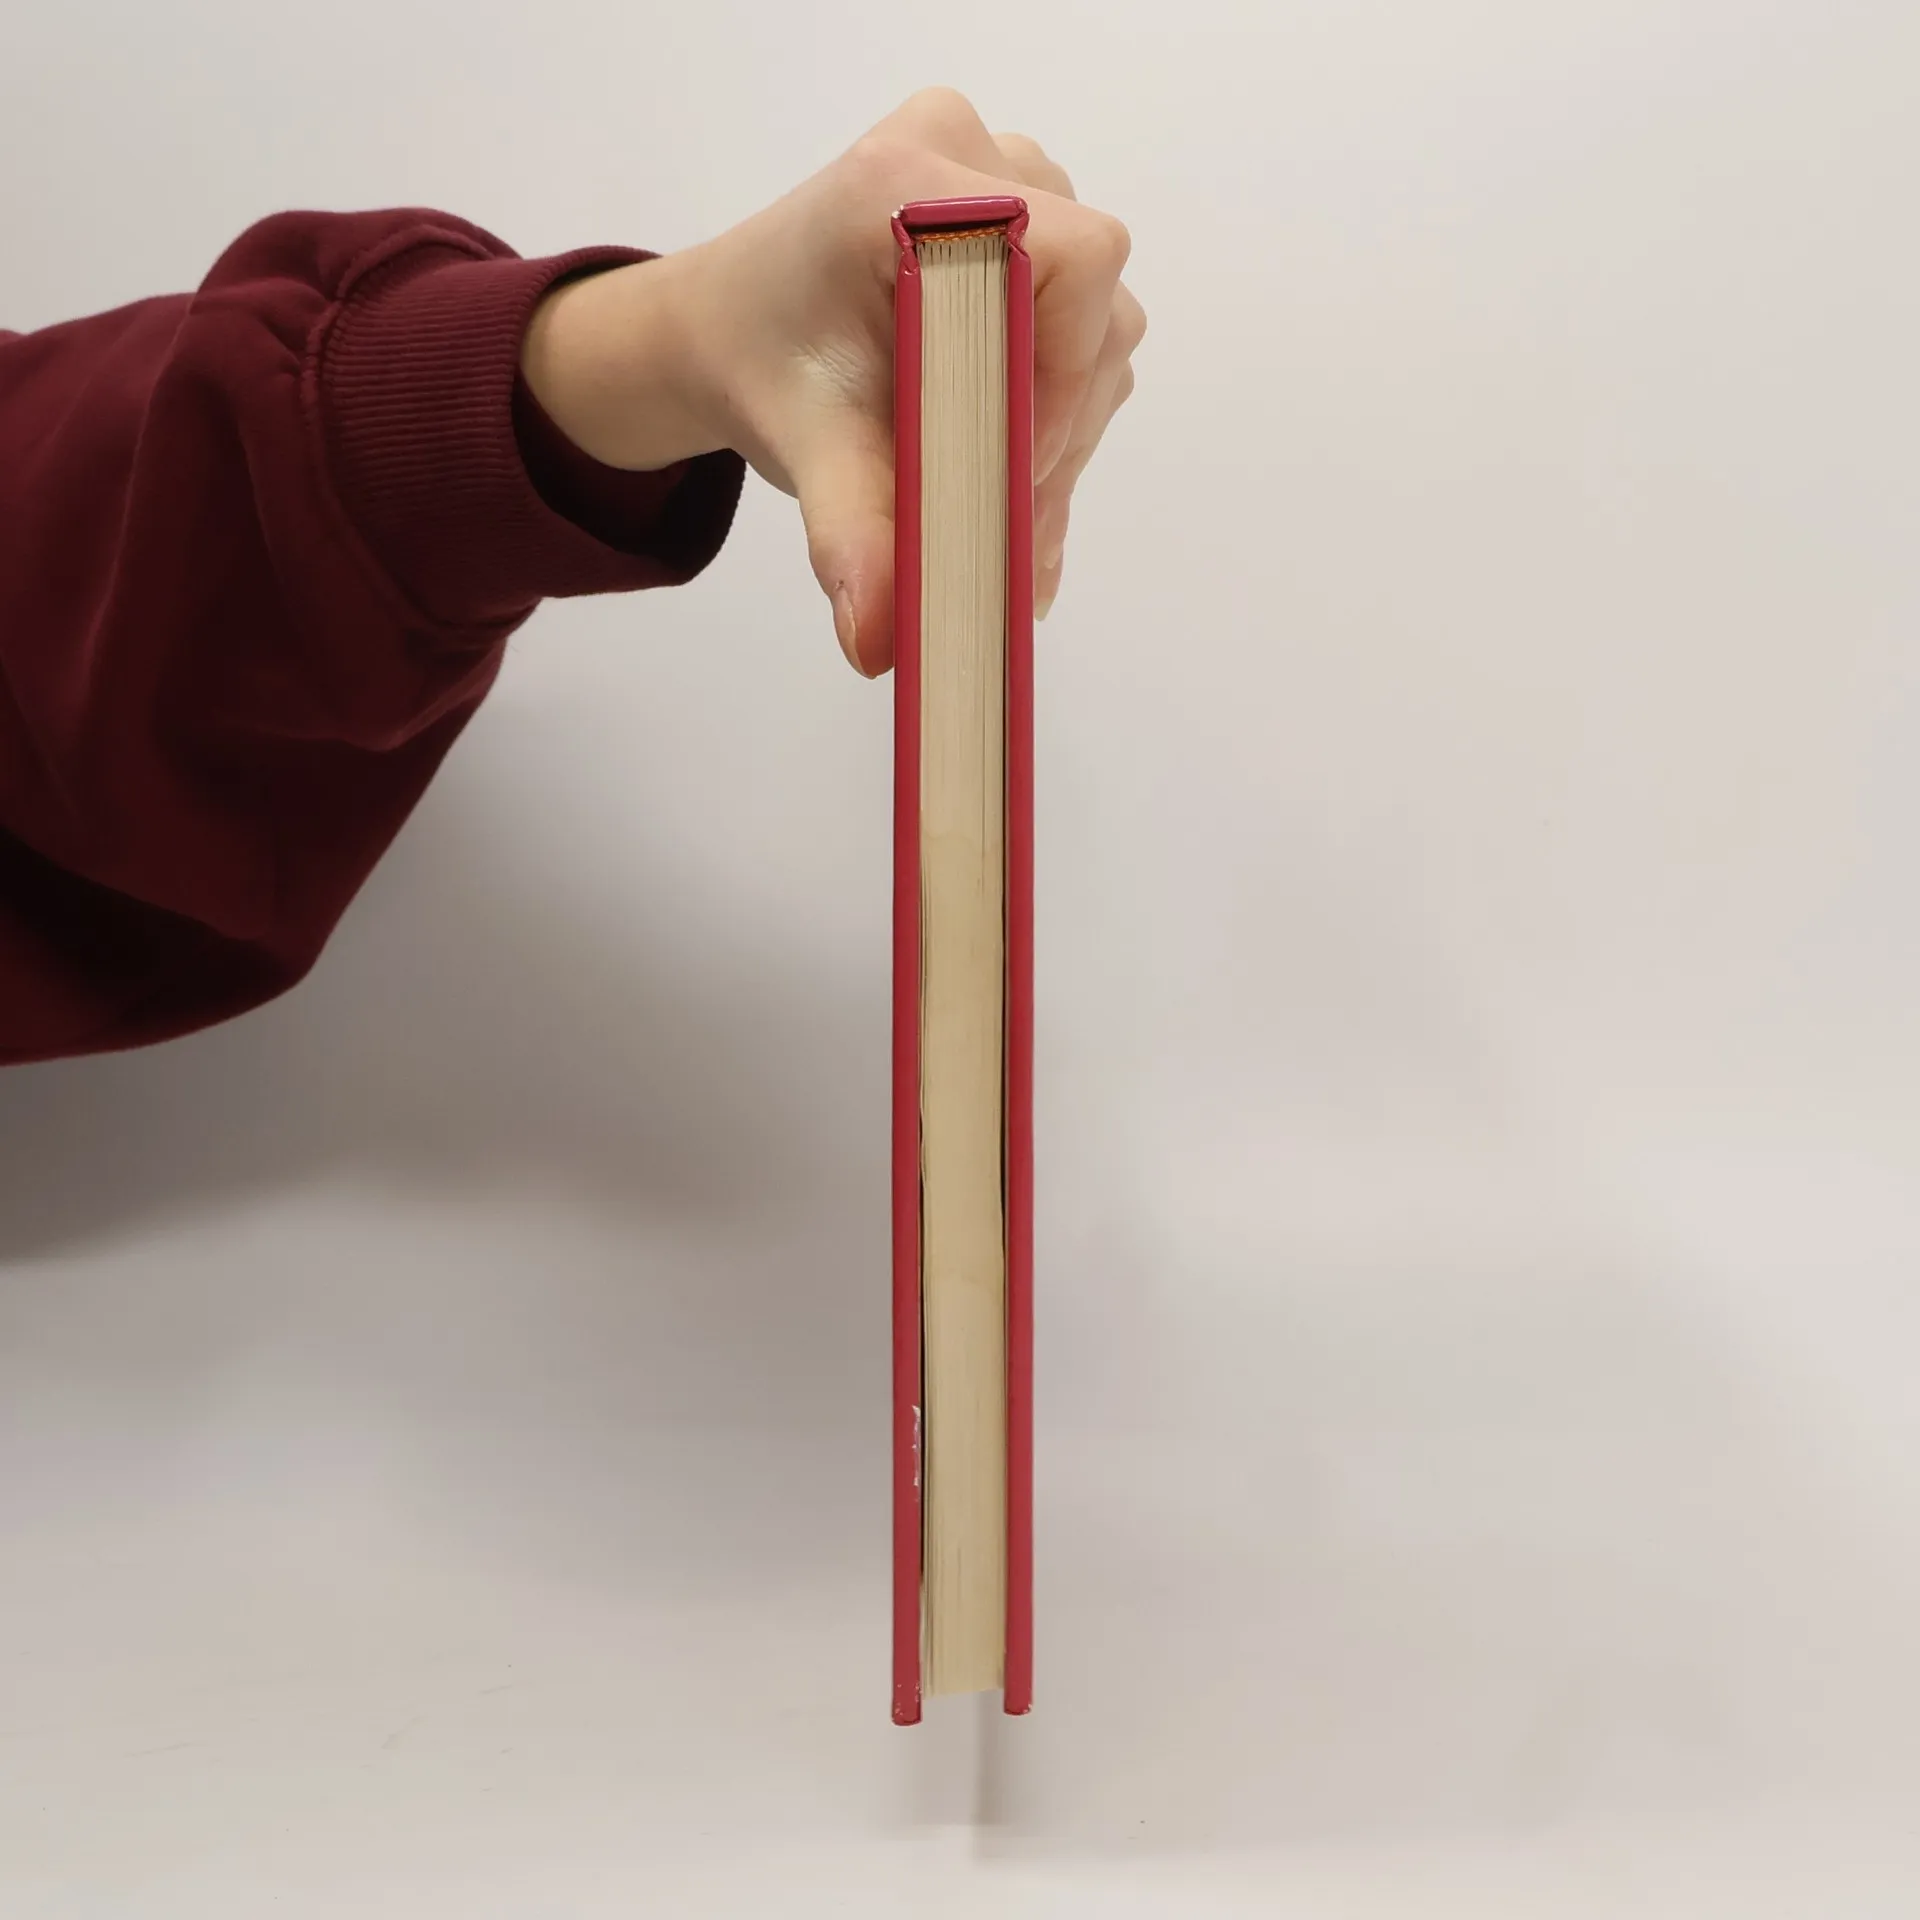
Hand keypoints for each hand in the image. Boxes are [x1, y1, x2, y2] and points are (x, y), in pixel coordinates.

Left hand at [519, 89, 1144, 674]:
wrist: (734, 335)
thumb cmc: (766, 368)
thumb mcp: (808, 453)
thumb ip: (852, 539)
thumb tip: (878, 645)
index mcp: (911, 185)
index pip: (1073, 258)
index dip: (1067, 375)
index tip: (1016, 470)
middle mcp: (974, 160)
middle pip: (1093, 311)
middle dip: (1059, 434)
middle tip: (1010, 535)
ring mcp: (1009, 183)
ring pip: (1097, 332)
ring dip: (1062, 436)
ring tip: (1009, 522)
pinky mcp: (1029, 229)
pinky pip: (1081, 331)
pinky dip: (1056, 419)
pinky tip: (1018, 496)